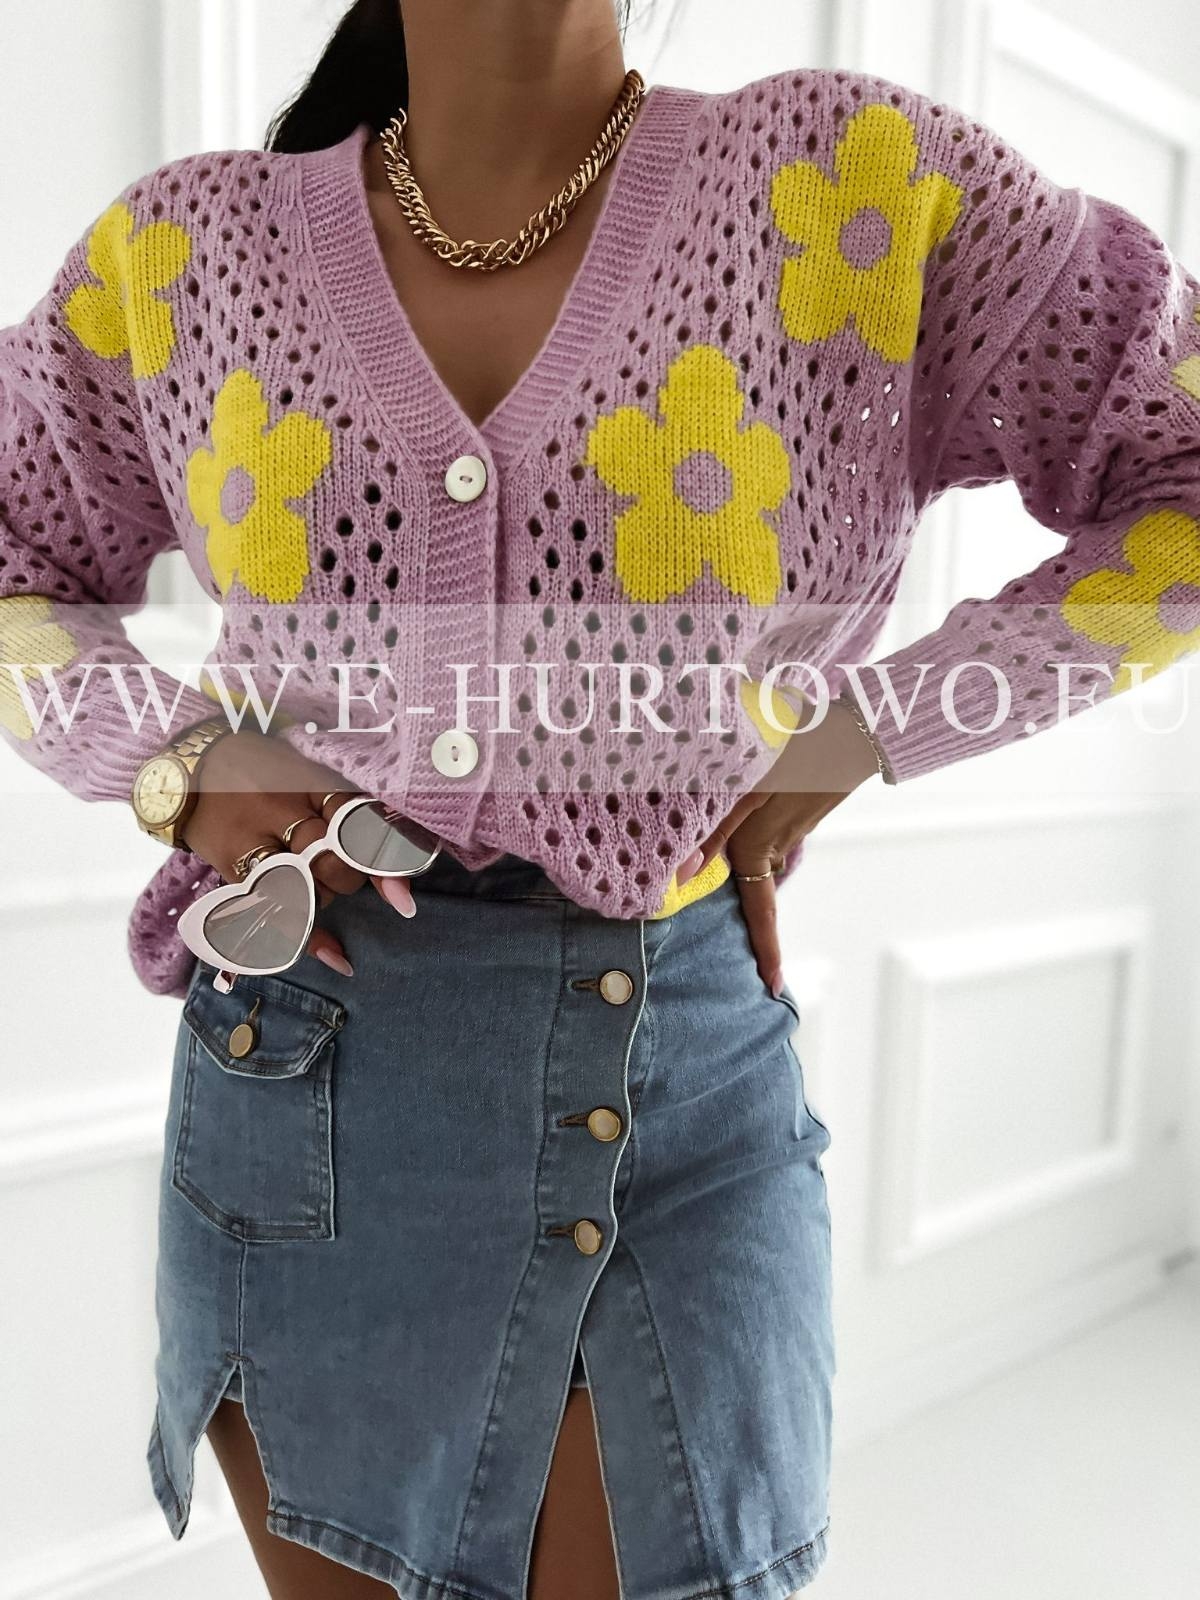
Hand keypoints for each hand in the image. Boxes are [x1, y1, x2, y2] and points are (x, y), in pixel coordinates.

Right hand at [180, 728, 417, 977]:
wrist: (192, 772)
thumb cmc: (266, 774)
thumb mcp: (308, 775)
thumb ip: (350, 809)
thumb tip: (396, 859)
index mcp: (306, 781)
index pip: (353, 820)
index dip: (382, 857)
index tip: (403, 897)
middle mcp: (278, 811)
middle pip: (329, 861)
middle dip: (350, 879)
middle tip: (346, 874)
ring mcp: (250, 842)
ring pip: (304, 889)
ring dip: (326, 897)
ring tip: (319, 886)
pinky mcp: (231, 871)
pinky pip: (273, 911)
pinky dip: (307, 937)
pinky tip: (337, 955)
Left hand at [680, 698, 882, 995]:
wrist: (850, 729)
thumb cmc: (796, 754)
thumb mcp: (748, 789)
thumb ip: (713, 832)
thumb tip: (680, 876)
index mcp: (758, 847)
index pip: (761, 913)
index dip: (766, 950)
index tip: (775, 986)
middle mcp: (774, 845)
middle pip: (755, 889)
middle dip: (753, 919)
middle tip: (753, 949)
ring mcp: (790, 829)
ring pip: (760, 860)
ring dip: (748, 871)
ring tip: (728, 877)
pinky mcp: (799, 811)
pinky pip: (770, 838)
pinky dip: (753, 839)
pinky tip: (744, 821)